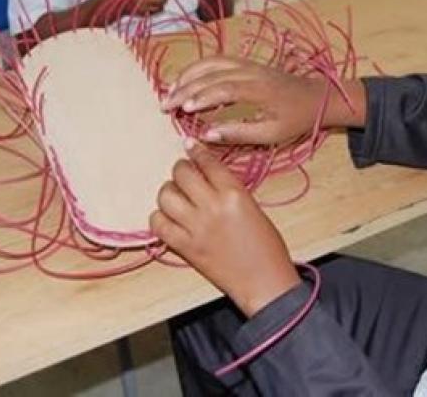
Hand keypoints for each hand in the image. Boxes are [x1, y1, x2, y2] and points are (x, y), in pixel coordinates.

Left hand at [151, 141, 300, 316]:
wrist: (265, 281)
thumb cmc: (267, 246)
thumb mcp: (253, 208)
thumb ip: (230, 191)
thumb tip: (208, 179)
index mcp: (235, 193)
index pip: (207, 162)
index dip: (195, 150)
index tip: (189, 145)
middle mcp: (213, 206)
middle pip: (182, 174)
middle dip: (180, 170)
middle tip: (183, 174)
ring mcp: (196, 227)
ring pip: (166, 196)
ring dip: (168, 192)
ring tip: (175, 196)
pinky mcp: (185, 248)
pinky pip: (159, 225)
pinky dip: (160, 218)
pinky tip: (168, 218)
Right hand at [162, 56, 365, 144]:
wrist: (314, 95)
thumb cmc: (295, 118)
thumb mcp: (271, 133)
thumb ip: (239, 133)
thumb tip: (207, 135)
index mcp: (258, 89)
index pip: (224, 90)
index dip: (202, 98)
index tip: (183, 110)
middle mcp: (250, 72)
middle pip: (211, 76)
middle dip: (185, 89)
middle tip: (165, 106)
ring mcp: (246, 64)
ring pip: (210, 65)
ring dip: (187, 76)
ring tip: (169, 92)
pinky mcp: (244, 63)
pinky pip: (216, 61)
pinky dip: (197, 69)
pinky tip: (184, 80)